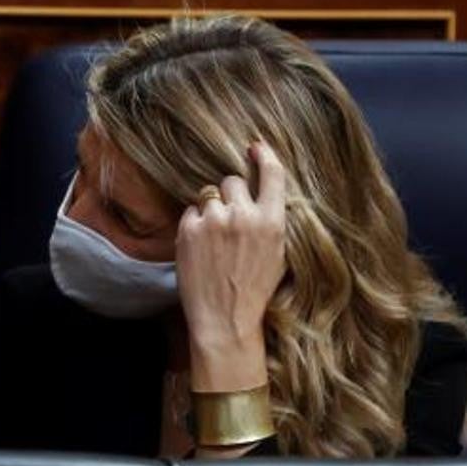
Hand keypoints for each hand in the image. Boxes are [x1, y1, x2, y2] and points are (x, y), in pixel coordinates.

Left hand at [177, 142, 286, 392]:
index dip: (264, 156)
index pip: (272, 175)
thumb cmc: (254, 289)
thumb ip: (270, 220)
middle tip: (228, 222)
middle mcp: (244, 216)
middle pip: (232, 181)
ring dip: (210, 210)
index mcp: (272, 222)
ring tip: (214, 240)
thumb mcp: (277, 253)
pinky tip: (200, 247)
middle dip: (229, 195)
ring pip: (209, 195)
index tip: (256, 146)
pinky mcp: (189, 228)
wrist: (225, 319)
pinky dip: (194, 224)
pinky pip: (191, 211)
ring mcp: (214, 220)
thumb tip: (262, 194)